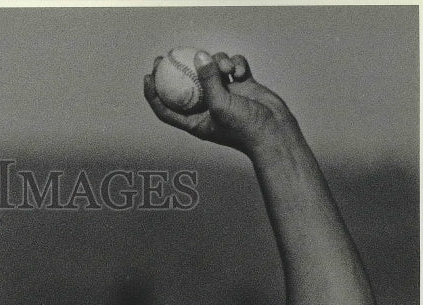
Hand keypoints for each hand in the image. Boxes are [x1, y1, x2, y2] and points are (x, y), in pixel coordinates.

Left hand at [144, 51, 301, 155]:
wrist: (274, 132)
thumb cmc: (243, 127)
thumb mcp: (220, 104)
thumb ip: (208, 80)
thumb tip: (199, 55)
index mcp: (195, 120)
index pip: (167, 108)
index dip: (154, 94)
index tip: (148, 76)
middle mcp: (207, 107)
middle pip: (186, 84)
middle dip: (177, 68)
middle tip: (167, 55)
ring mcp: (225, 95)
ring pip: (212, 69)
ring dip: (218, 62)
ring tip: (228, 68)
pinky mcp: (241, 86)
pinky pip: (232, 67)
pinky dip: (236, 64)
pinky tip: (240, 71)